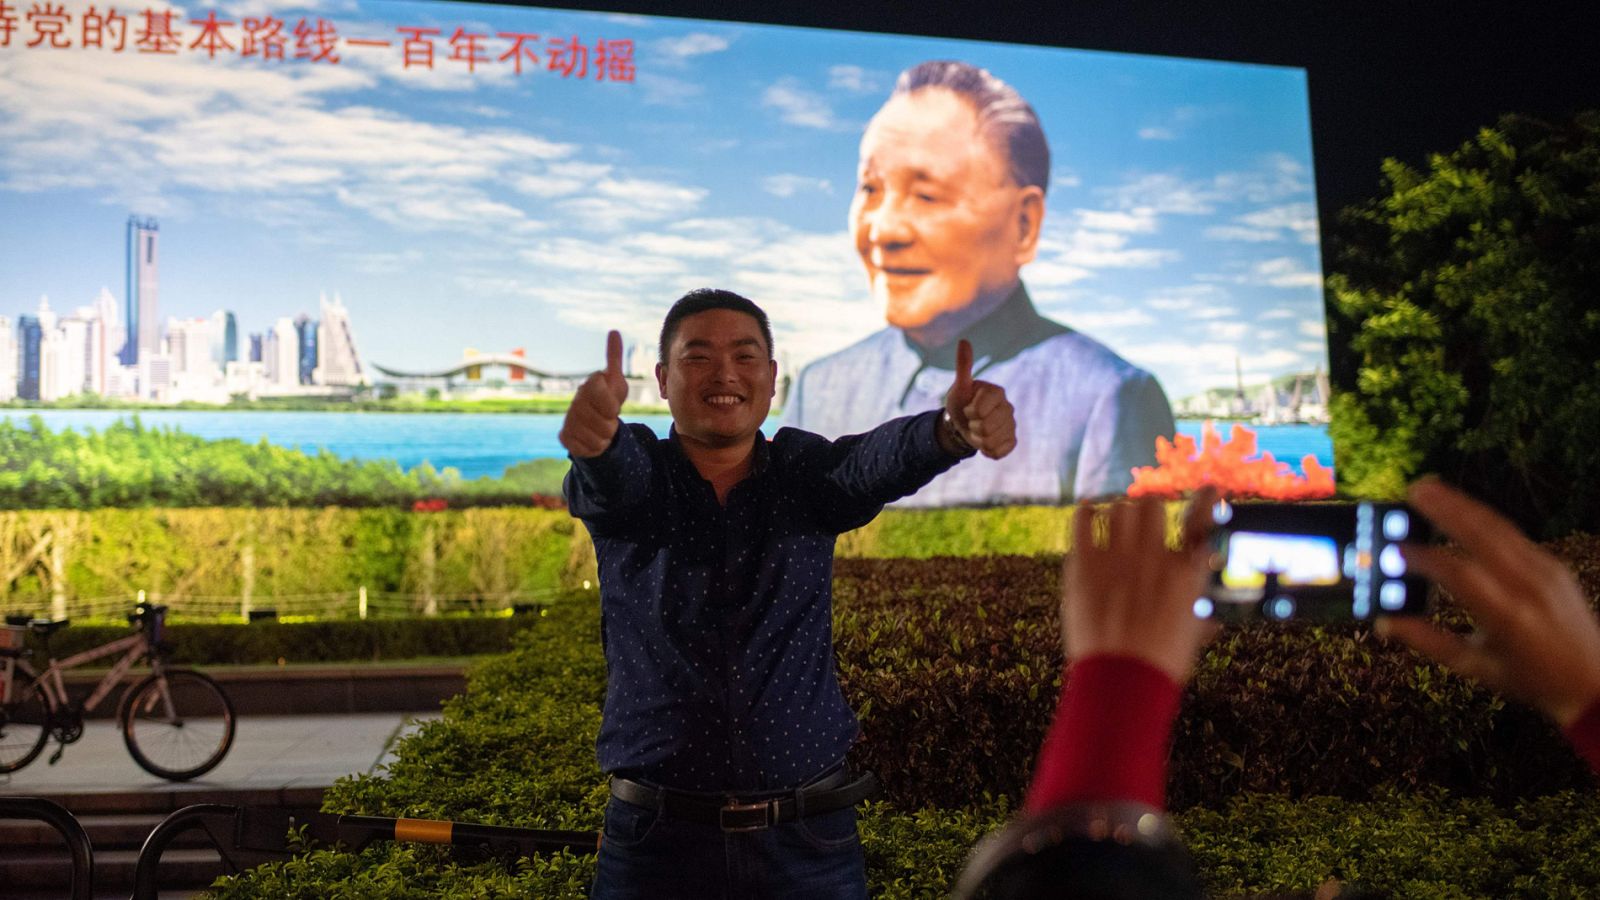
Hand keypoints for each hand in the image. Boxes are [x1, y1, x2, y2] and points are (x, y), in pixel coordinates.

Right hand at [558, 330, 629, 457]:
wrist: (597, 427)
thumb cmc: (608, 402)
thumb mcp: (617, 383)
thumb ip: (614, 359)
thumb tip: (614, 331)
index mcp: (589, 386)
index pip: (598, 389)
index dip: (611, 402)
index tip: (614, 404)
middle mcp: (576, 401)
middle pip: (603, 418)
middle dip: (611, 423)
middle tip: (609, 419)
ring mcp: (568, 419)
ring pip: (596, 436)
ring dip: (605, 436)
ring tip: (602, 429)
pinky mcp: (564, 437)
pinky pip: (587, 448)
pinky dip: (595, 447)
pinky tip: (593, 439)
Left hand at [942, 340, 1016, 459]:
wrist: (963, 424)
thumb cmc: (961, 402)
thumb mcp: (960, 386)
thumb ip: (964, 366)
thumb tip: (964, 340)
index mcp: (997, 392)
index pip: (981, 409)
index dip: (970, 412)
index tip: (968, 407)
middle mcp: (1008, 407)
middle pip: (986, 427)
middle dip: (973, 427)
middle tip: (972, 421)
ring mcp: (1012, 425)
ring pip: (991, 441)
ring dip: (978, 440)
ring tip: (977, 431)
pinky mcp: (1012, 440)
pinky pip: (999, 452)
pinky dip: (987, 451)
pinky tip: (984, 442)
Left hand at [1062, 487, 1218, 683]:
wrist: (1121, 680)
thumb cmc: (1162, 663)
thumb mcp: (1192, 634)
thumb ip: (1202, 613)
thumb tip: (1214, 617)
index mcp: (1186, 571)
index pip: (1204, 519)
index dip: (1209, 499)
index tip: (1211, 489)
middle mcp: (1154, 555)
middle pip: (1151, 504)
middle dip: (1149, 509)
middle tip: (1143, 520)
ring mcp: (1117, 556)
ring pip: (1118, 508)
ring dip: (1118, 512)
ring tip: (1114, 521)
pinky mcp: (1084, 563)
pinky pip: (1083, 519)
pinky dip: (1087, 511)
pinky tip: (1089, 514)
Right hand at [1379, 478, 1599, 726]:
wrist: (1592, 682)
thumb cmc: (1530, 680)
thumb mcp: (1475, 667)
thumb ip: (1428, 642)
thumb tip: (1385, 623)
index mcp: (1508, 617)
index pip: (1460, 574)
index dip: (1424, 560)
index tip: (1396, 552)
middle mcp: (1530, 588)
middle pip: (1483, 536)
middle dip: (1446, 510)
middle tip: (1413, 491)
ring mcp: (1547, 573)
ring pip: (1498, 527)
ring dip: (1463, 504)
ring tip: (1430, 487)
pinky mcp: (1553, 566)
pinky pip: (1512, 535)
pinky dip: (1483, 519)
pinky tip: (1461, 508)